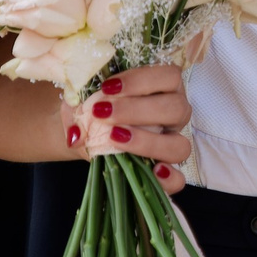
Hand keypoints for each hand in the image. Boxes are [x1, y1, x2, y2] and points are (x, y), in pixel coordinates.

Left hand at [60, 64, 193, 195]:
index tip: (108, 87)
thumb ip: (79, 110)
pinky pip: (178, 181)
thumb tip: (77, 135)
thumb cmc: (92, 109)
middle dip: (138, 110)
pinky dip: (168, 178)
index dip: (142, 80)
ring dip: (148, 143)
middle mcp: (175, 114)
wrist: (84, 132)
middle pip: (177, 108)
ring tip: (114, 139)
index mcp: (164, 88)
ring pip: (180, 145)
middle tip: (103, 113)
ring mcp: (173, 143)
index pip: (169, 76)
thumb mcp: (83, 102)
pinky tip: (151, 171)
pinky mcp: (166, 171)